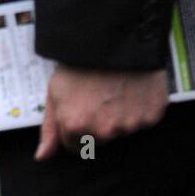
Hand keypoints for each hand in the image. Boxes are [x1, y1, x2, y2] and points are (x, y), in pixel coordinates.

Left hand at [35, 64, 168, 158]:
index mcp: (77, 126)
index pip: (75, 146)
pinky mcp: (151, 116)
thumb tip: (43, 157)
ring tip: (115, 88)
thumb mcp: (54, 90)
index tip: (79, 109)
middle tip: (98, 96)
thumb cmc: (79, 62)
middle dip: (97, 124)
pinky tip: (132, 89)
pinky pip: (144, 120)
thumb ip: (49, 128)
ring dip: (119, 116)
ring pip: (122, 130)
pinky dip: (140, 108)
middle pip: (100, 140)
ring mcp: (130, 125)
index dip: (75, 127)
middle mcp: (104, 131)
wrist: (113, 38)